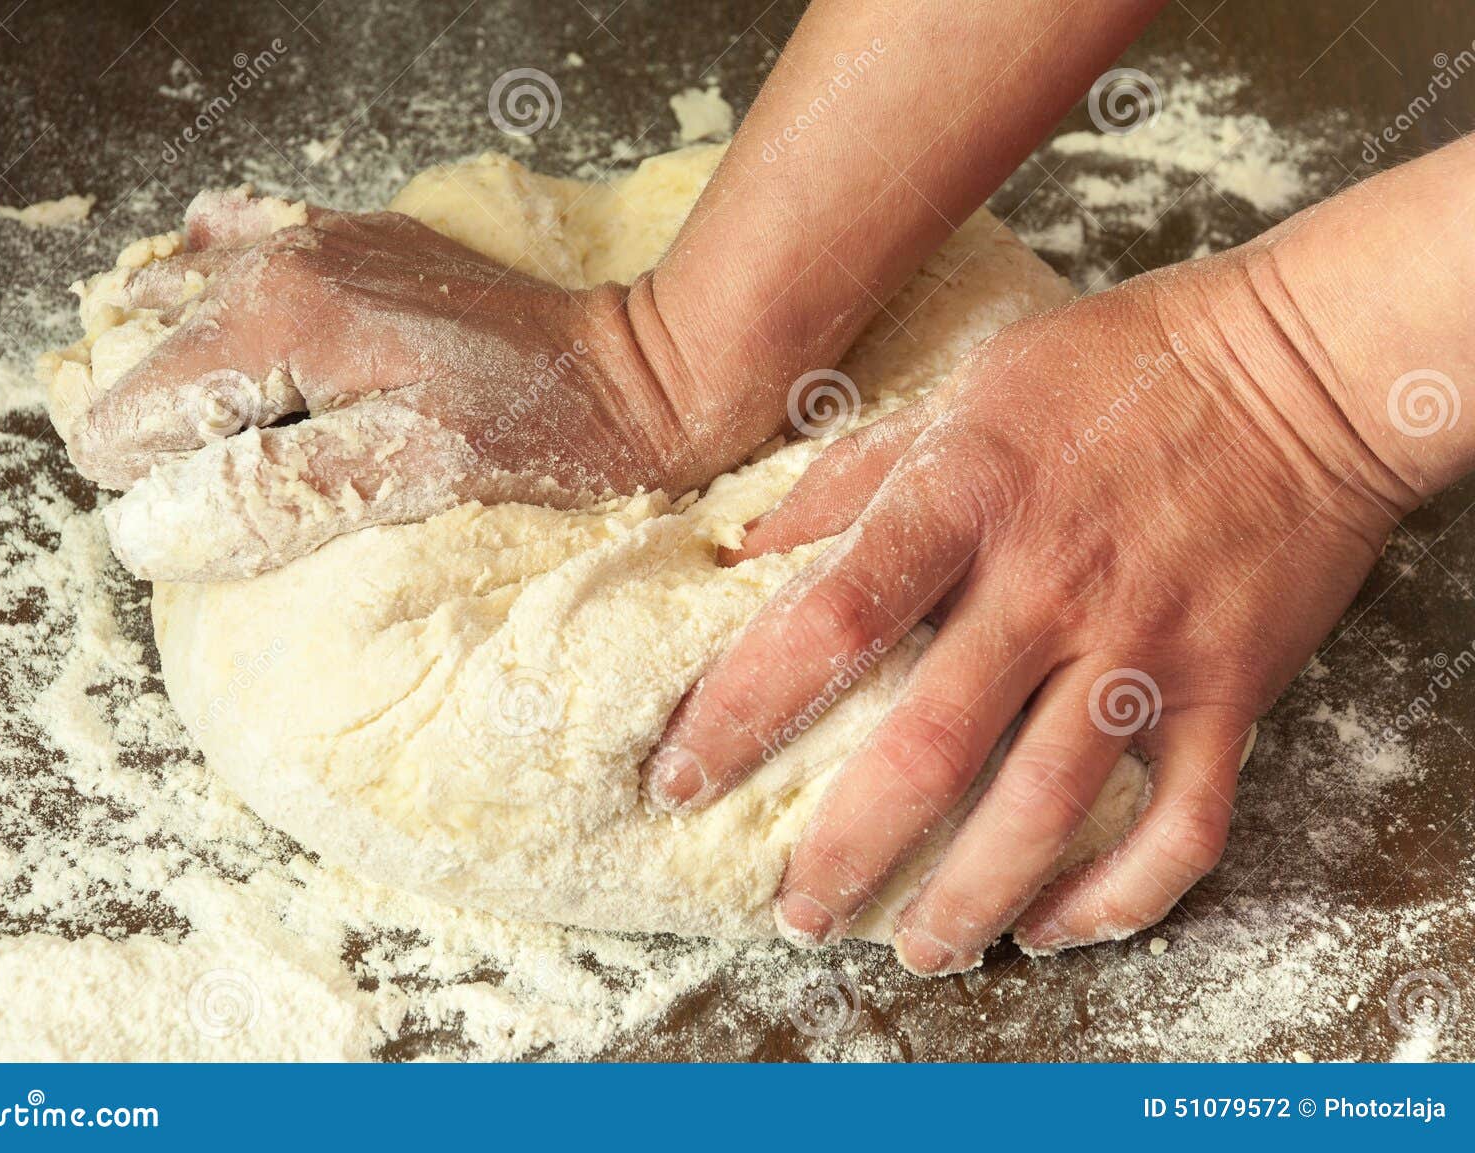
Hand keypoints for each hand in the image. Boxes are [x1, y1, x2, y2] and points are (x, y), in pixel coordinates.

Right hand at [62, 188, 752, 578]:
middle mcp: (271, 263)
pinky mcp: (346, 242)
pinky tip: (281, 355)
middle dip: (188, 439)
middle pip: (142, 370)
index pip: (121, 426)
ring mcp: (306, 240)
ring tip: (289, 426)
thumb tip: (151, 527)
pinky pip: (232, 253)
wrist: (638, 370)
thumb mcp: (417, 476)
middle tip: (290, 472)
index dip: (167, 491)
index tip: (254, 511)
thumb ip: (278, 496)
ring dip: (208, 381)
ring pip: (176, 315)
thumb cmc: (543, 432)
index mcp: (273, 322)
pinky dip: (235, 308)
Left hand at [643, 252, 1407, 972]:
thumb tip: (742, 559)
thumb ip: (848, 481)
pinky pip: (1180, 823)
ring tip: (914, 952)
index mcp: (964, 502)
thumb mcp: (958, 394)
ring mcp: (1144, 645)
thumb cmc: (1111, 371)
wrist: (1299, 366)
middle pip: (929, 750)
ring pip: (1047, 808)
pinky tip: (1054, 930)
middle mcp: (1047, 585)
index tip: (680, 781)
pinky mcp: (1227, 687)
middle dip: (848, 850)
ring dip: (970, 900)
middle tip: (794, 913)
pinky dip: (1118, 897)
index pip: (829, 623)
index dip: (741, 711)